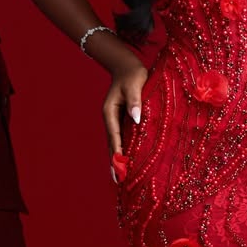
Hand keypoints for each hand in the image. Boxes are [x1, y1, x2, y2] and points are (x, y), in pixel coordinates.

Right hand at [103, 56, 147, 174]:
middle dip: (114, 162)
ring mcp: (115, 119)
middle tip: (118, 182)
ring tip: (121, 177)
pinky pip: (122, 137)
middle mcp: (110, 118)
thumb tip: (136, 118)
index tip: (119, 169)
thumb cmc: (132, 73)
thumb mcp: (134, 85)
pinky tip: (128, 159)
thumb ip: (135, 102)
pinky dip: (123, 149)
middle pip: (112, 144)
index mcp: (110, 112)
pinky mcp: (122, 119)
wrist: (126, 65)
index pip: (114, 137)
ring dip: (118, 159)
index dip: (117, 154)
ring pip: (116, 142)